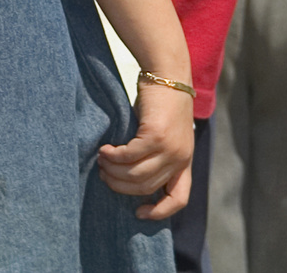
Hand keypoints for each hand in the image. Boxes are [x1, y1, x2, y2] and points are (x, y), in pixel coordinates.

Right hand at [96, 82, 193, 219]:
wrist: (168, 73)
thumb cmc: (162, 102)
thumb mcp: (164, 134)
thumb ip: (155, 154)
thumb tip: (128, 175)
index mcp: (185, 161)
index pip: (179, 199)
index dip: (159, 212)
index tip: (138, 213)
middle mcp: (180, 158)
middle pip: (146, 187)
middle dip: (121, 185)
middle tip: (104, 174)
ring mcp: (170, 148)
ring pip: (136, 174)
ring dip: (113, 170)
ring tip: (102, 160)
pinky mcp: (156, 135)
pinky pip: (129, 155)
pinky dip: (114, 156)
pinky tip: (105, 149)